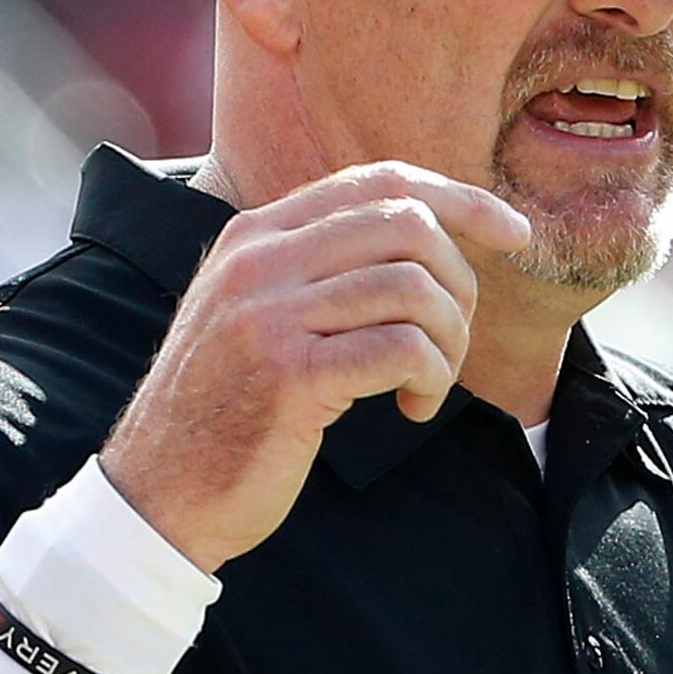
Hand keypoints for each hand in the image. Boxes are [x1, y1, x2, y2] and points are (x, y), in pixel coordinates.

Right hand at [100, 164, 531, 571]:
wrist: (158, 492)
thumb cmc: (227, 409)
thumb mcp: (258, 314)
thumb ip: (319, 269)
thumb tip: (426, 235)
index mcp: (255, 234)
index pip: (378, 181)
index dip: (461, 200)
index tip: (514, 233)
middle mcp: (258, 260)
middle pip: (408, 225)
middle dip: (459, 285)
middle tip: (450, 345)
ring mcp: (268, 315)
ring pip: (414, 289)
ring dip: (449, 343)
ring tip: (428, 384)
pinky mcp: (288, 376)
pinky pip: (402, 348)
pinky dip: (430, 378)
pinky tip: (411, 408)